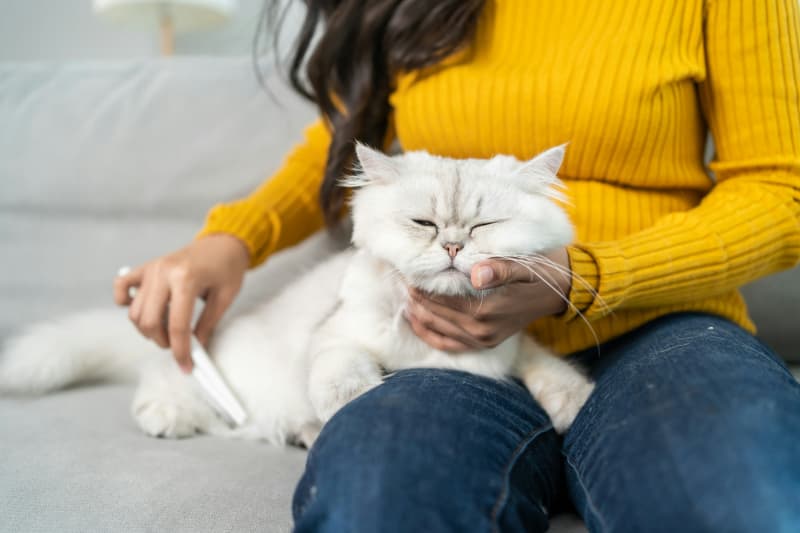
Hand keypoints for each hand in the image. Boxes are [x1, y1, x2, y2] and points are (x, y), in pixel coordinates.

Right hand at [113, 234, 249, 371]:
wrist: (223, 243)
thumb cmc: (228, 268)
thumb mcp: (225, 298)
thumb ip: (207, 325)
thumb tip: (195, 350)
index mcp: (186, 279)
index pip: (177, 325)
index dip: (181, 351)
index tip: (186, 366)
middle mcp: (163, 272)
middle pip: (149, 321)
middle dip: (162, 342)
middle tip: (178, 346)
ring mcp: (152, 268)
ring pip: (135, 311)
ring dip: (148, 329)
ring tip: (168, 329)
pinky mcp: (146, 267)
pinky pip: (122, 286)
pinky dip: (125, 302)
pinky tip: (141, 310)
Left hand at [405, 248, 570, 351]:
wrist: (558, 291)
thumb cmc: (538, 272)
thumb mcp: (523, 265)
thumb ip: (499, 268)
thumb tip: (475, 273)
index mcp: (486, 309)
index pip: (441, 297)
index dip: (422, 283)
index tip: (407, 269)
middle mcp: (481, 329)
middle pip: (434, 312)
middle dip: (415, 296)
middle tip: (400, 278)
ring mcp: (481, 339)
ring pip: (436, 328)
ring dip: (417, 312)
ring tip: (404, 294)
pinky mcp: (484, 343)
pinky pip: (447, 343)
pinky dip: (427, 332)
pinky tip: (415, 319)